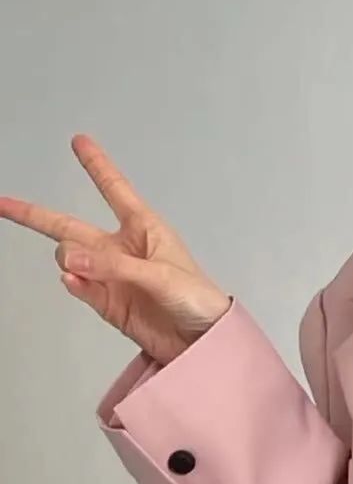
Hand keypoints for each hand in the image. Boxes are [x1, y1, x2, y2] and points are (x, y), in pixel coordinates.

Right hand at [0, 133, 231, 365]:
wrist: (202, 342)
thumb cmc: (198, 299)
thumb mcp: (160, 276)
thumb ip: (113, 267)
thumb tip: (69, 262)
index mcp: (144, 229)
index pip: (113, 188)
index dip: (96, 165)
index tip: (79, 142)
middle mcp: (122, 249)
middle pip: (70, 226)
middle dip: (36, 215)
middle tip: (4, 203)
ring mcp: (111, 276)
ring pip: (70, 259)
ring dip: (69, 261)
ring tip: (84, 273)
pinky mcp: (107, 303)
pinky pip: (78, 287)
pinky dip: (73, 284)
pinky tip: (75, 282)